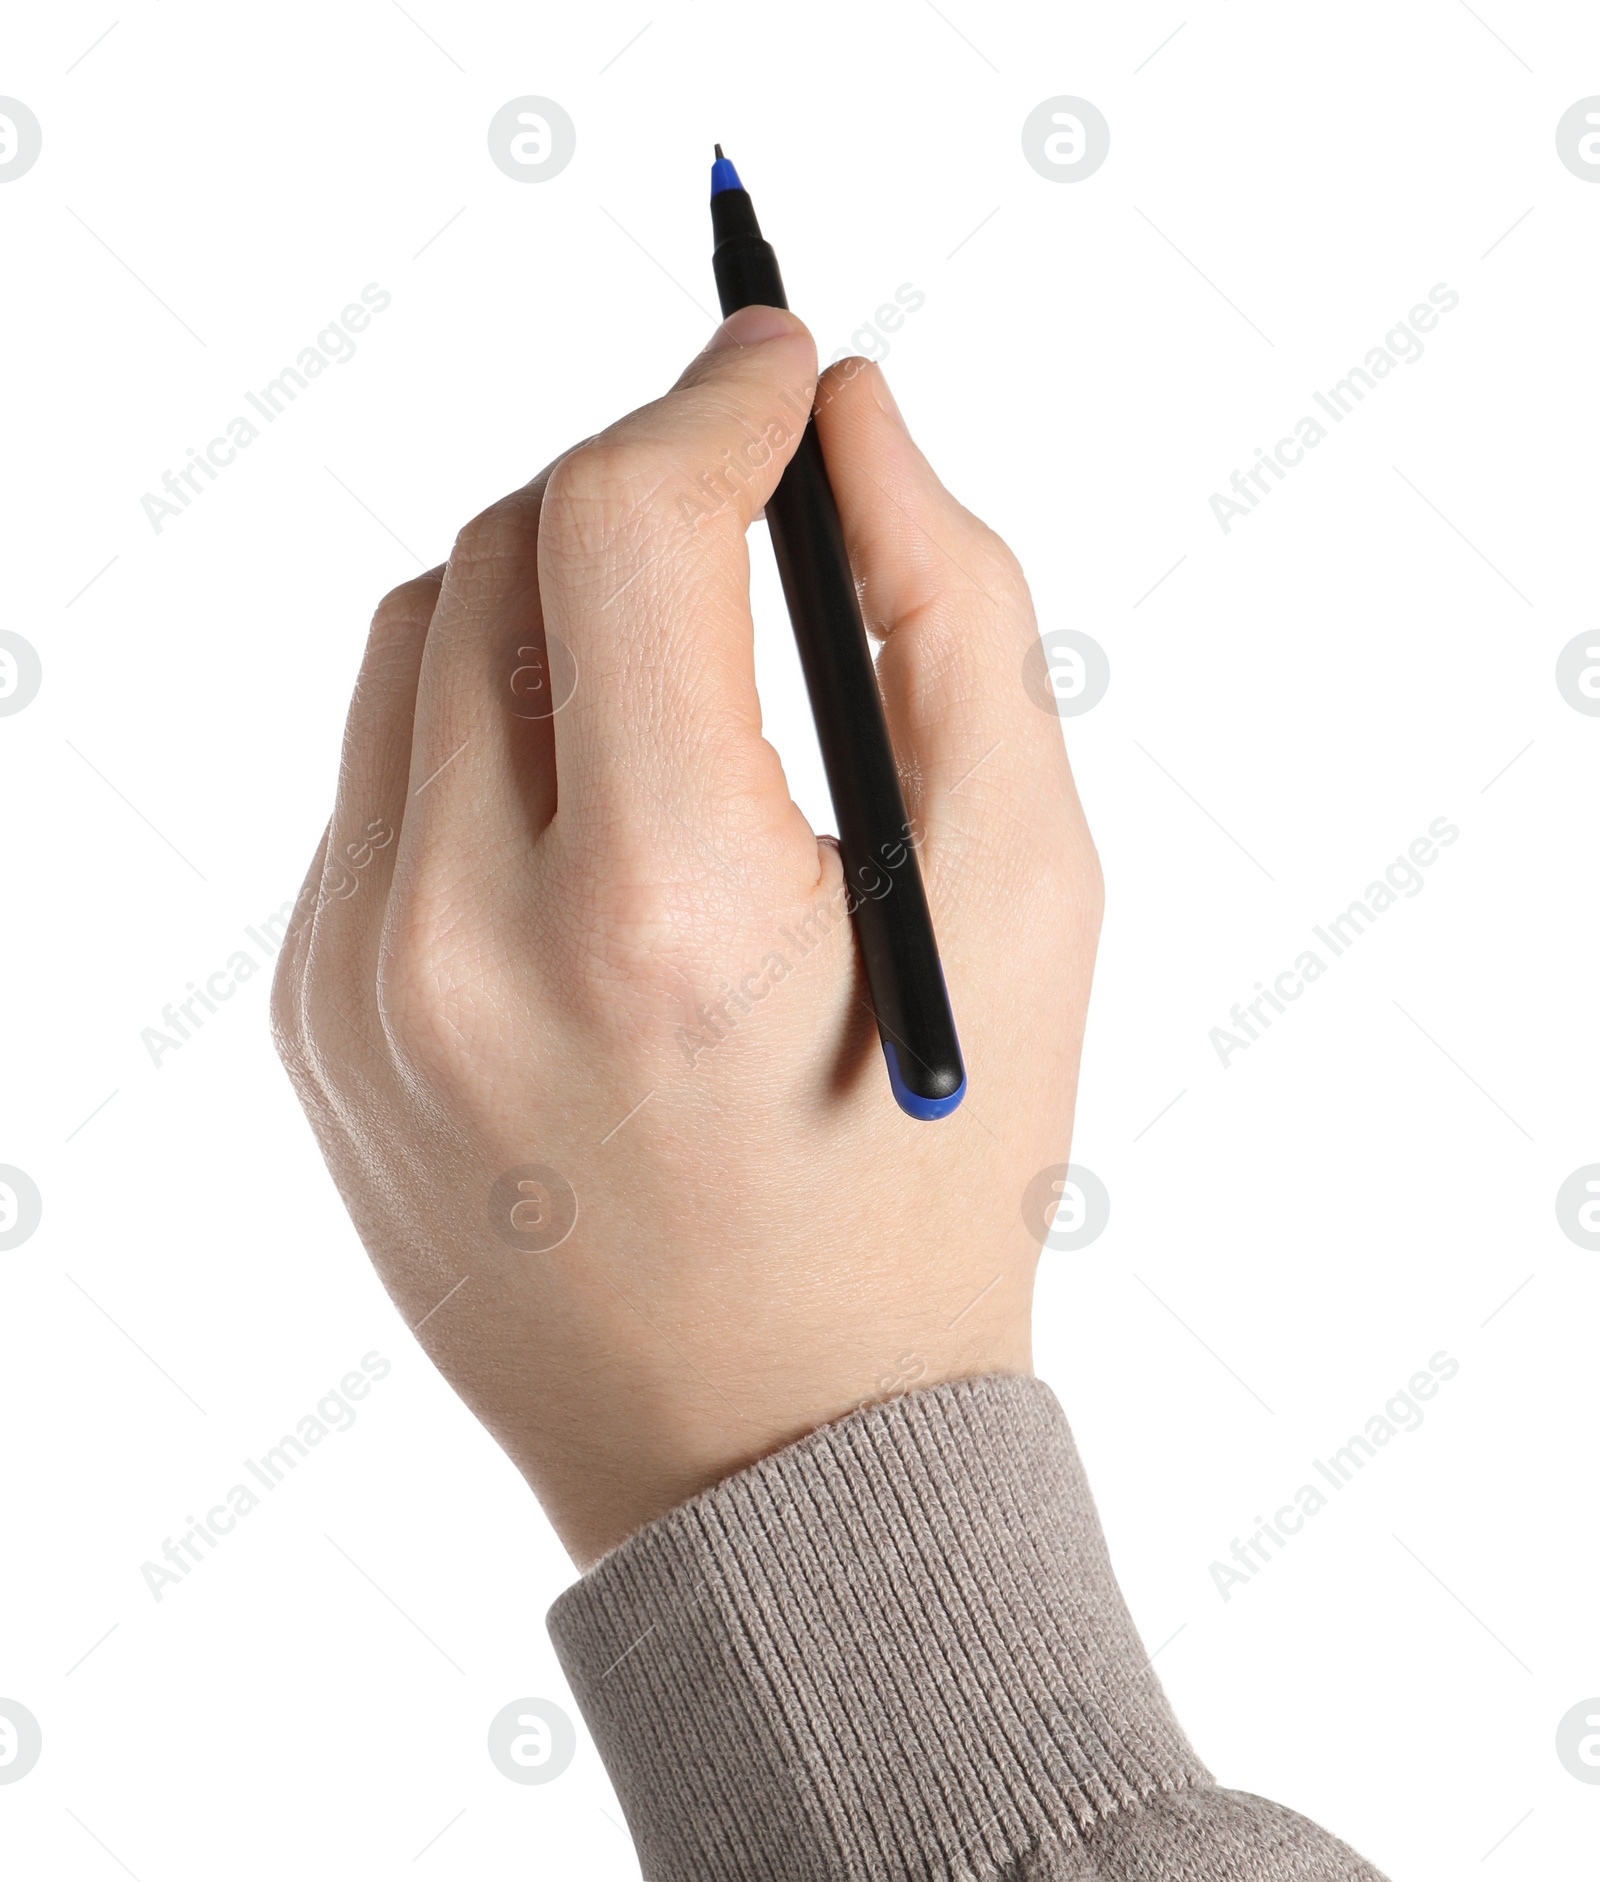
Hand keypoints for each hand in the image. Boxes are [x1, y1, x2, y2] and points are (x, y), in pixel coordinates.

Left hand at [271, 304, 1101, 1566]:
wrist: (771, 1447)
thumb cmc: (928, 1183)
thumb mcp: (1022, 901)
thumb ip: (948, 620)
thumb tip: (852, 424)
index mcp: (661, 916)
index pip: (626, 528)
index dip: (713, 398)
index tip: (780, 358)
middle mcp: (462, 946)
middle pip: (503, 549)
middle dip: (638, 490)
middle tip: (744, 514)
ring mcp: (355, 988)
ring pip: (419, 640)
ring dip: (553, 598)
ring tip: (672, 683)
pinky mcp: (313, 1019)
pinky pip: (379, 778)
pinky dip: (487, 732)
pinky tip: (591, 824)